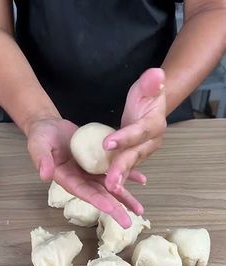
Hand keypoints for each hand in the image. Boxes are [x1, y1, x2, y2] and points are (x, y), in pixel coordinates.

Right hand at [27, 118, 144, 227]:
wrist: (49, 127)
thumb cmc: (41, 137)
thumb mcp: (38, 146)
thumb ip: (41, 160)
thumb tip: (44, 175)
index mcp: (67, 179)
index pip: (84, 192)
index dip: (97, 201)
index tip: (111, 209)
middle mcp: (81, 179)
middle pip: (100, 195)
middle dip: (115, 208)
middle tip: (129, 223)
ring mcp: (90, 172)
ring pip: (111, 187)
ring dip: (125, 198)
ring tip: (139, 210)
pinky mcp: (98, 162)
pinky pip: (115, 169)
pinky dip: (129, 174)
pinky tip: (142, 180)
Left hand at [103, 68, 165, 193]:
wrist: (152, 107)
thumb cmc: (147, 95)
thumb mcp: (147, 86)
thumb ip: (151, 82)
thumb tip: (157, 74)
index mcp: (154, 125)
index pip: (139, 132)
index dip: (125, 138)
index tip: (108, 143)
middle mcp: (151, 142)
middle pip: (135, 155)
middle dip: (122, 168)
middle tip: (110, 182)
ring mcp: (143, 152)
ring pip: (129, 166)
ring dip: (119, 178)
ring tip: (109, 189)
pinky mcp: (134, 157)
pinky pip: (126, 170)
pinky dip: (119, 179)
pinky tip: (110, 190)